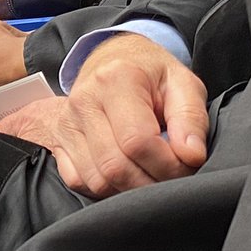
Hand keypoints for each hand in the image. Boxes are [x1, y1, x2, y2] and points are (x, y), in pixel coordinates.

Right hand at [0, 33, 207, 199]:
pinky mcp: (58, 140)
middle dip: (152, 183)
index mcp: (115, 80)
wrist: (111, 60)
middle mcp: (84, 101)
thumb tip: (191, 155)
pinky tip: (124, 174)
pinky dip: (106, 189)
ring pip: (98, 180)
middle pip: (116, 166)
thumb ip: (191, 118)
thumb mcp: (182, 83)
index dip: (169, 165)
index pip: (138, 141)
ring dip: (130, 190)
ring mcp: (66, 122)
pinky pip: (79, 182)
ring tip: (150, 174)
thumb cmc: (150, 74)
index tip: (188, 164)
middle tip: (173, 176)